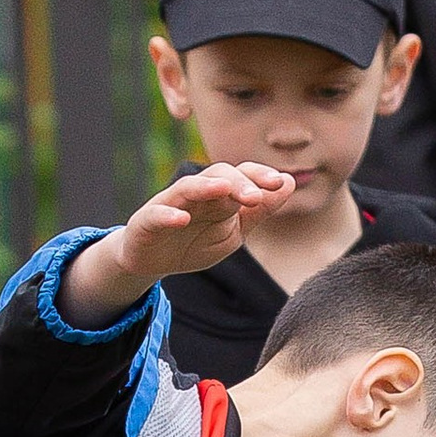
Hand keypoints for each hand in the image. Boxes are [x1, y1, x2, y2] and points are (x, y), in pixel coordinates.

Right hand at [59, 164, 298, 322]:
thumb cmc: (195, 242)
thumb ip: (258, 211)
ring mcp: (170, 205)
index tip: (280, 182)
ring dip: (205, 187)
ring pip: (187, 187)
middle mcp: (196, 194)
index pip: (241, 175)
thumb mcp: (233, 233)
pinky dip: (168, 215)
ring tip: (222, 189)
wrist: (153, 261)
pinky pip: (157, 214)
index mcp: (220, 196)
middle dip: (238, 183)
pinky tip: (181, 219)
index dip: (259, 175)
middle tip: (255, 197)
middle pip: (218, 176)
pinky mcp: (147, 221)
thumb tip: (288, 182)